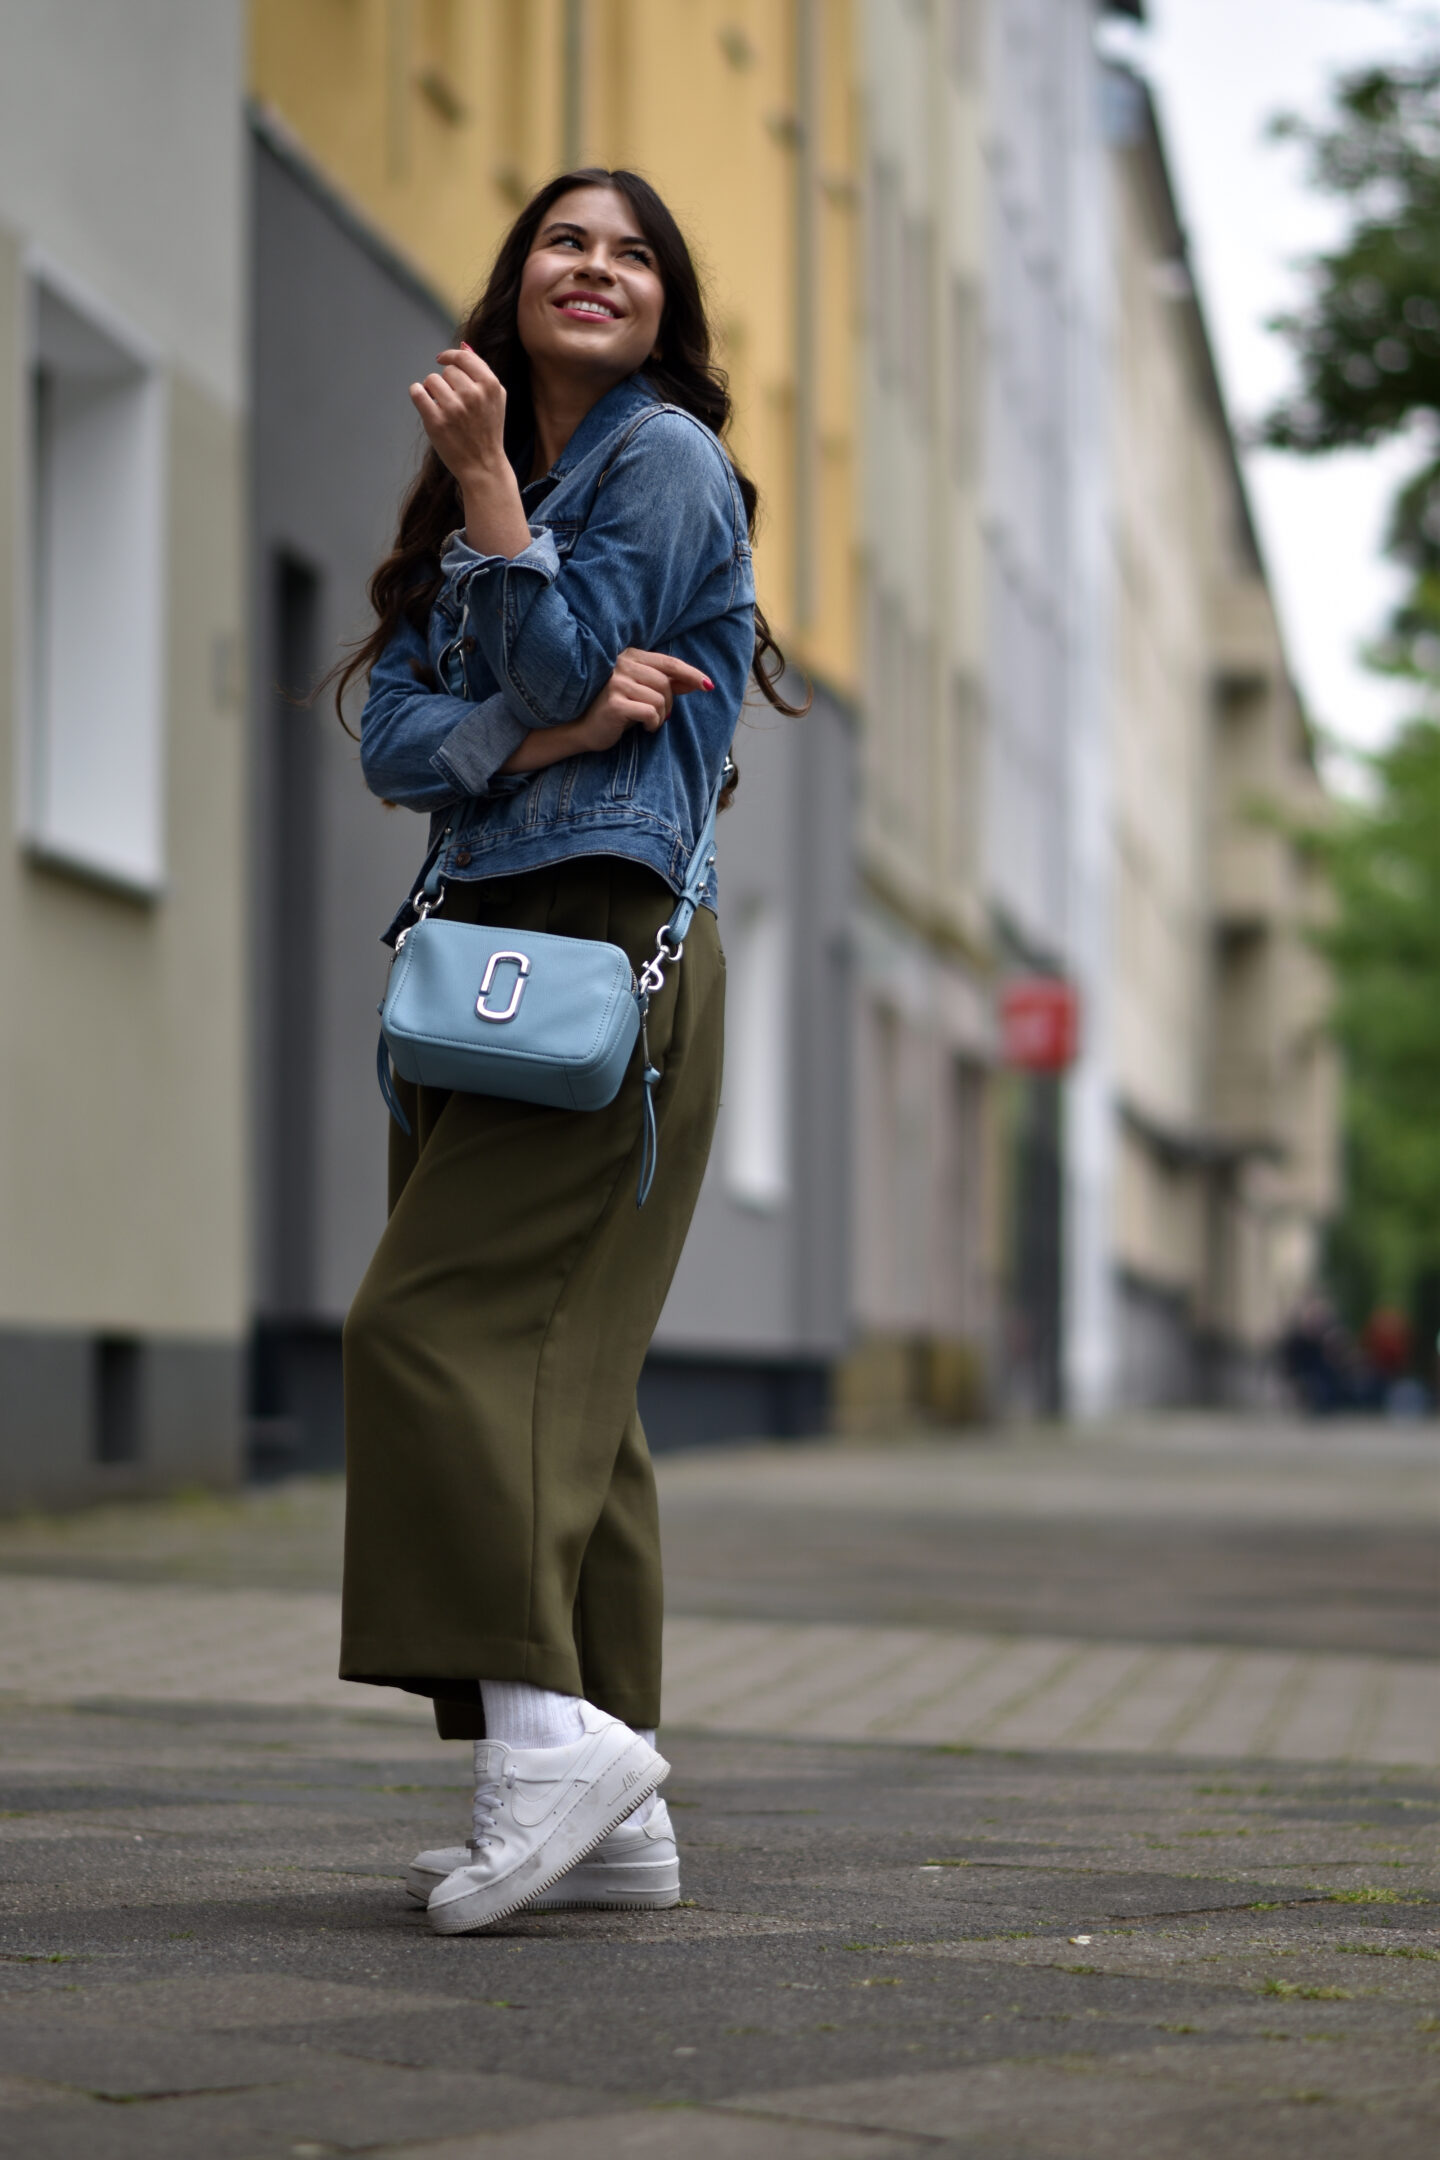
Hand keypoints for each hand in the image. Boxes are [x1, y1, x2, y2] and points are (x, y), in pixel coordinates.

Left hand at [409, 345, 505, 484]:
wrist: (483, 465)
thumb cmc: (488, 430)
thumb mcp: (496, 398)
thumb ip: (481, 370)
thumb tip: (462, 345)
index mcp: (490, 385)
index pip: (463, 357)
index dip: (449, 356)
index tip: (440, 359)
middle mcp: (473, 395)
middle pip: (447, 370)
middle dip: (446, 382)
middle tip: (452, 401)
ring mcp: (454, 408)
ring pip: (431, 380)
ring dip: (432, 390)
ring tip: (441, 406)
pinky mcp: (436, 421)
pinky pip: (417, 392)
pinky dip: (417, 394)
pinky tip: (424, 402)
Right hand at [498, 650, 712, 773]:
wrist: (577, 728)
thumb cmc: (609, 710)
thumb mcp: (639, 692)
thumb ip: (665, 683)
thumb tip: (697, 681)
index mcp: (629, 656)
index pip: (668, 662)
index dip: (690, 674)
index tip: (708, 685)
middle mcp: (622, 664)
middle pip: (666, 682)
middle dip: (671, 703)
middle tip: (661, 717)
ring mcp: (616, 682)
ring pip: (660, 697)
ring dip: (662, 715)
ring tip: (649, 724)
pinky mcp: (614, 702)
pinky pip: (650, 712)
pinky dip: (653, 724)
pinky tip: (644, 728)